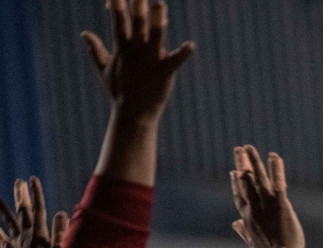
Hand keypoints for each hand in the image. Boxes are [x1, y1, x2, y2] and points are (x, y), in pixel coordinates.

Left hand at [0, 177, 67, 247]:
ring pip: (9, 222)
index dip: (35, 194)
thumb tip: (61, 213)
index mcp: (39, 233)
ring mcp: (18, 243)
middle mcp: (26, 235)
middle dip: (20, 195)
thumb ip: (61, 231)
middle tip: (19, 182)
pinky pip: (2, 241)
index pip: (37, 209)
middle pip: (22, 211)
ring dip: (3, 209)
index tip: (32, 180)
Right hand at [81, 0, 194, 121]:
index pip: (118, 20)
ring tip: (159, 2)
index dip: (117, 4)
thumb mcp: (104, 69)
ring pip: (155, 35)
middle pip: (137, 22)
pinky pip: (175, 61)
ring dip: (157, 19)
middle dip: (137, 4)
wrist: (133, 114)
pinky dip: (182, 54)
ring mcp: (150, 60)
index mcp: (123, 47)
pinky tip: (191, 45)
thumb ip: (96, 50)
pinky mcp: (164, 72)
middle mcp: (136, 50)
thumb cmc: (120, 92)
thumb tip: (84, 33)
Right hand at [229, 146, 303, 247]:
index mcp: (247, 216)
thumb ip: (242, 230)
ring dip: (254, 161)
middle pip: (245, 181)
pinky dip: (276, 169)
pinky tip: (274, 157)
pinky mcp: (281, 204)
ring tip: (250, 147)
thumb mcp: (252, 242)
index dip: (235, 182)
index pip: (238, 194)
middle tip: (239, 149)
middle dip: (242, 163)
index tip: (233, 171)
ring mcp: (266, 204)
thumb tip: (235, 223)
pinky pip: (277, 183)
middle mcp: (254, 207)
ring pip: (258, 178)